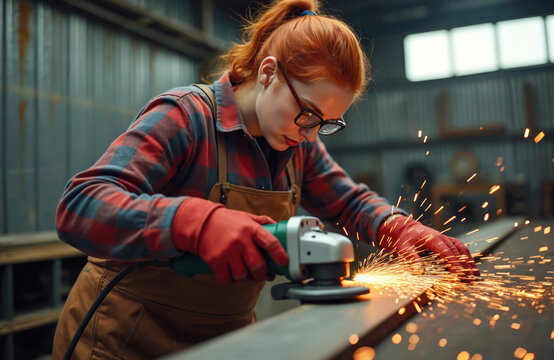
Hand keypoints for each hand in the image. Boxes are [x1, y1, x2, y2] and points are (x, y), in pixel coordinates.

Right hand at [172, 198, 288, 282]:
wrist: (202, 222)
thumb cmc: (227, 221)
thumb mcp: (247, 217)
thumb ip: (263, 222)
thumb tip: (279, 227)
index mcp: (251, 229)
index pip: (271, 242)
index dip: (280, 255)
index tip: (283, 262)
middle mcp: (240, 240)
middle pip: (257, 266)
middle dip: (263, 274)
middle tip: (263, 275)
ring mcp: (227, 251)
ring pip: (242, 275)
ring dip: (246, 279)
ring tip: (246, 274)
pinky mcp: (215, 260)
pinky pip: (226, 279)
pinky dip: (230, 280)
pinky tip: (232, 274)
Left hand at [378, 215, 479, 280]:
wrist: (405, 228)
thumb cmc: (405, 238)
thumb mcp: (404, 248)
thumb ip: (412, 259)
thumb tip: (419, 272)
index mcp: (433, 239)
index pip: (446, 252)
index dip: (453, 264)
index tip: (459, 275)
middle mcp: (442, 238)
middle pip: (456, 252)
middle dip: (464, 266)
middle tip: (470, 280)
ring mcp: (446, 239)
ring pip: (461, 249)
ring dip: (469, 262)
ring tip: (475, 275)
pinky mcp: (447, 242)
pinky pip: (460, 248)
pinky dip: (467, 257)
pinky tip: (472, 267)